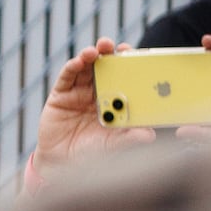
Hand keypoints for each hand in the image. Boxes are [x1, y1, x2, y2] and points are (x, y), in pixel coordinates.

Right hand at [33, 40, 155, 170]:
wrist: (64, 165)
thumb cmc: (93, 153)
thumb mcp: (114, 144)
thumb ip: (130, 138)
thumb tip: (150, 135)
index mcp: (115, 99)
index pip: (125, 77)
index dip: (130, 64)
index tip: (138, 55)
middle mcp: (98, 91)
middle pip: (106, 67)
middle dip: (111, 54)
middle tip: (116, 46)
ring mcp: (78, 92)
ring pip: (86, 67)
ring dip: (91, 55)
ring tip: (96, 50)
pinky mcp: (60, 95)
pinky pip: (67, 77)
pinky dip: (73, 67)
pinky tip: (78, 62)